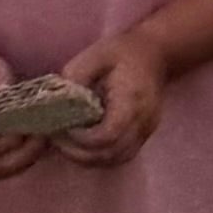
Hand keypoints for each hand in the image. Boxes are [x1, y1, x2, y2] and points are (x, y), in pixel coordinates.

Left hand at [57, 32, 170, 167]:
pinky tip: (84, 146)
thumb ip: (75, 78)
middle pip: (111, 153)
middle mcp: (143, 120)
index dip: (81, 139)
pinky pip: (121, 155)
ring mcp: (147, 130)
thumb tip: (56, 103)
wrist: (156, 54)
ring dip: (89, 158)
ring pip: (116, 159)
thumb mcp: (94, 56)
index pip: (107, 135)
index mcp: (131, 100)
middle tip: (57, 141)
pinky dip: (100, 157)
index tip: (62, 128)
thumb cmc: (122, 53)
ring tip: (68, 145)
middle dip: (79, 153)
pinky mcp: (145, 135)